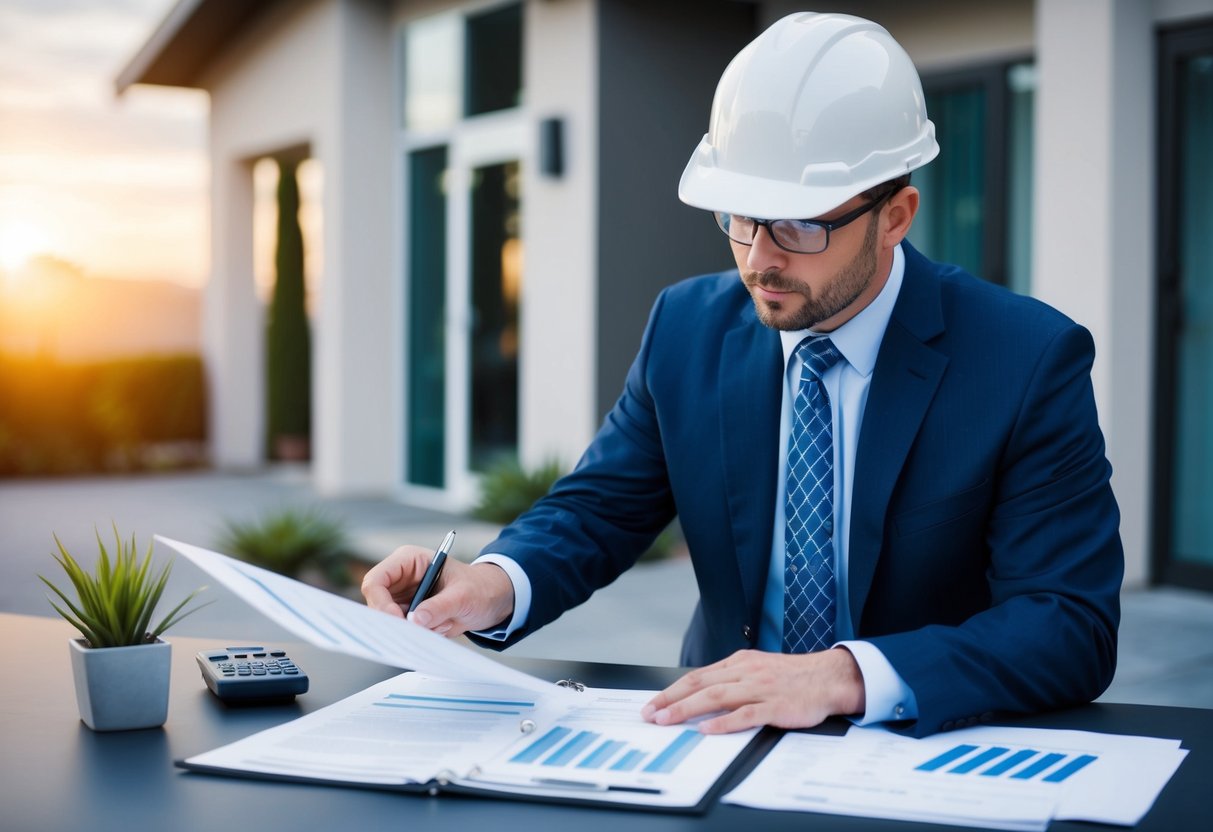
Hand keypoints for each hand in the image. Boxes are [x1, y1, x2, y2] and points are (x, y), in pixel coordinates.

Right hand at [361, 545, 514, 637]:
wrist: (491, 600)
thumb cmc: (479, 587)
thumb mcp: (464, 595)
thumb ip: (440, 607)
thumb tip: (415, 621)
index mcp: (408, 561)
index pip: (376, 580)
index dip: (380, 602)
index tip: (397, 621)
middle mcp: (400, 579)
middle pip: (377, 605)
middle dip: (399, 621)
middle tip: (423, 630)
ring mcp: (403, 599)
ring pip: (391, 623)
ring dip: (416, 630)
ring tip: (446, 621)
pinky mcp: (410, 616)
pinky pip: (405, 632)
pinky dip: (423, 635)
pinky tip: (445, 625)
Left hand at [641, 647, 865, 733]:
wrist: (829, 678)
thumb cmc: (793, 677)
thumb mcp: (758, 669)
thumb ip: (732, 679)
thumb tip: (702, 694)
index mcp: (739, 662)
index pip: (697, 676)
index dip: (672, 690)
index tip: (653, 704)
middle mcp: (746, 672)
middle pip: (700, 684)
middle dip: (671, 699)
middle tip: (651, 714)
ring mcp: (759, 688)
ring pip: (716, 696)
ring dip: (688, 709)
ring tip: (668, 720)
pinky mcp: (774, 706)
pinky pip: (745, 714)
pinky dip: (724, 722)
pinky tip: (707, 729)